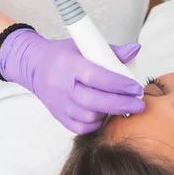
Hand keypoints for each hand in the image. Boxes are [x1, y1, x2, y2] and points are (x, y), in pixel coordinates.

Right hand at [0, 29, 144, 133]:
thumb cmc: (63, 56)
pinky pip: (79, 127)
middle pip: (93, 101)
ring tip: (122, 107)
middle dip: (121, 104)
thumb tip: (135, 49)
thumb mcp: (85, 46)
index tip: (136, 88)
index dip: (118, 84)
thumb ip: (111, 51)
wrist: (35, 66)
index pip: (96, 77)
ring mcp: (58, 103)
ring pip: (88, 117)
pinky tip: (104, 114)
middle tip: (139, 104)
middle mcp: (62, 86)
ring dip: (109, 113)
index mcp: (69, 65)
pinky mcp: (57, 115)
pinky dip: (95, 123)